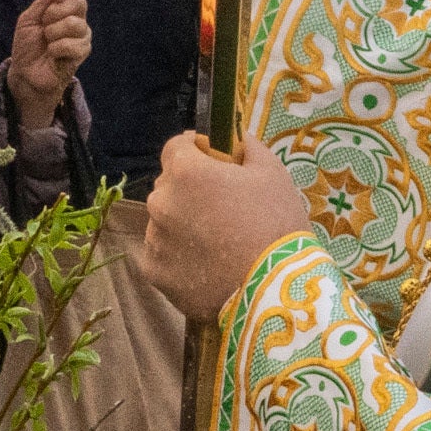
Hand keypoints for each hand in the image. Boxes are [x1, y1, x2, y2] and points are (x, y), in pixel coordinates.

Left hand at [3, 0, 89, 137]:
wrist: (26, 73)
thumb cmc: (27, 45)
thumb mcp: (29, 19)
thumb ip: (43, 1)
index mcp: (63, 3)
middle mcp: (76, 15)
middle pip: (78, 1)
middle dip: (53, 13)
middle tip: (44, 26)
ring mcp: (82, 33)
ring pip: (74, 23)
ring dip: (52, 33)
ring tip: (47, 42)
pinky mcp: (83, 51)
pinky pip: (72, 44)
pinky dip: (56, 49)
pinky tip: (52, 54)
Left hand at [144, 136, 313, 322]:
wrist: (273, 290)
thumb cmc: (276, 225)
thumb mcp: (273, 174)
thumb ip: (249, 148)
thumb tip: (238, 140)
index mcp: (186, 171)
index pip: (176, 147)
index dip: (194, 150)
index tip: (211, 159)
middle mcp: (161, 201)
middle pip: (169, 186)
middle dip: (189, 189)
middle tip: (221, 207)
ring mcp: (155, 239)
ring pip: (164, 221)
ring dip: (182, 224)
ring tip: (216, 243)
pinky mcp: (155, 273)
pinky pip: (162, 255)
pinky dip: (178, 257)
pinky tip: (206, 266)